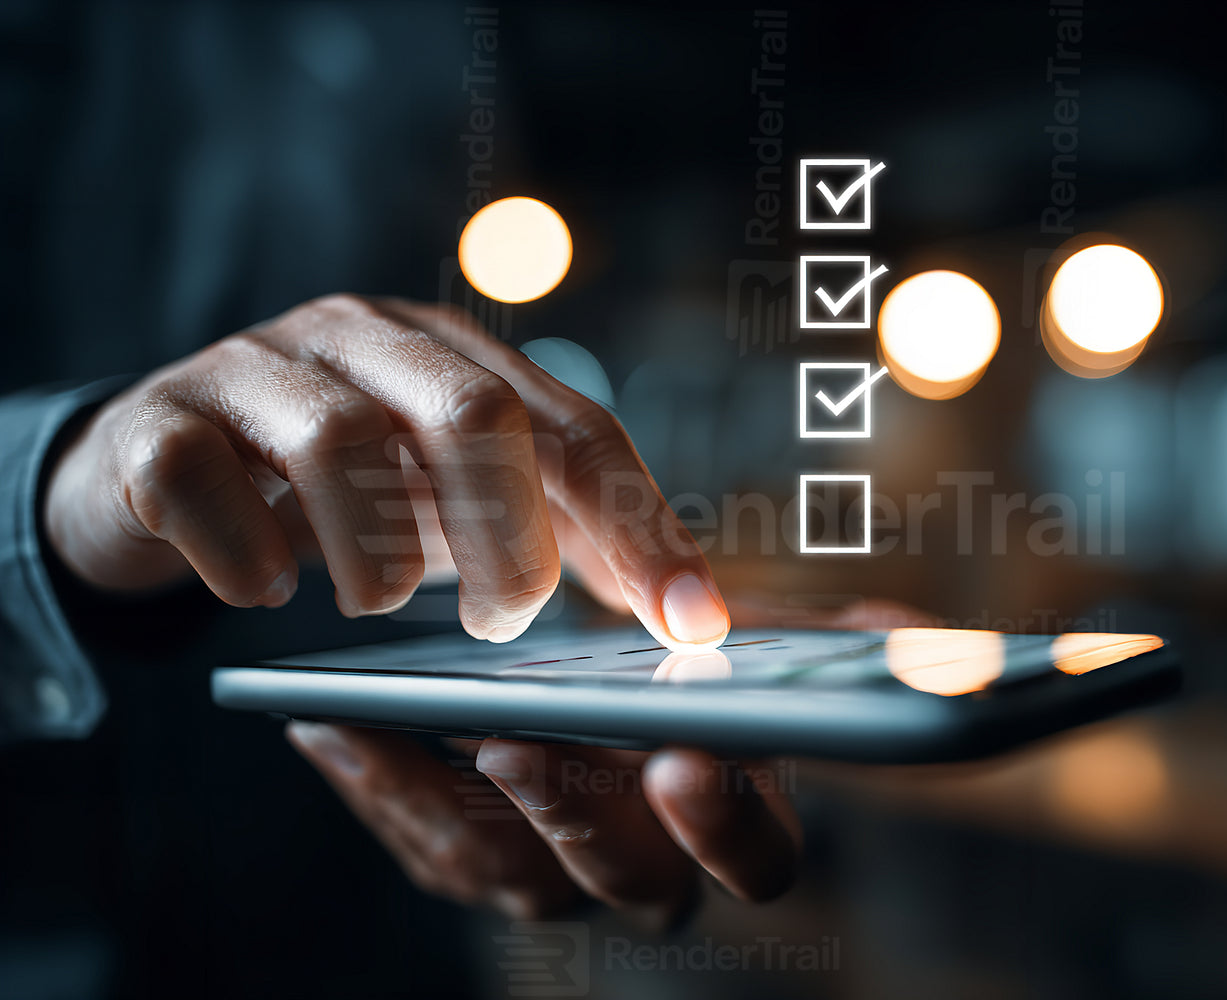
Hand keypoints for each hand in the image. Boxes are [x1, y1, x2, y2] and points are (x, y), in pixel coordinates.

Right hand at [43, 294, 728, 648]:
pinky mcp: (159, 423)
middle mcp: (367, 340)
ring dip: (377, 557)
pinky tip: (265, 593)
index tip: (694, 622)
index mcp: (458, 356)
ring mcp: (257, 370)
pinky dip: (245, 554)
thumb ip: (560, 531)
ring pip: (340, 442)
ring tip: (376, 603)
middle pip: (475, 414)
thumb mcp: (459, 500)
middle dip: (512, 538)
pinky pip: (200, 479)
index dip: (642, 526)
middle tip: (504, 622)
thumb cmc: (343, 487)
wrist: (165, 463)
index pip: (577, 430)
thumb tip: (680, 607)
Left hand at [283, 600, 934, 920]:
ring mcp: (552, 872)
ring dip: (463, 803)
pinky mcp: (467, 854)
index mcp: (733, 821)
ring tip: (414, 726)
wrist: (589, 680)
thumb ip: (828, 646)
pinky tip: (329, 721)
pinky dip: (376, 782)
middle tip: (528, 740)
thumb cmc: (682, 662)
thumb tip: (911, 639)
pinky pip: (421, 840)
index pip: (759, 864)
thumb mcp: (755, 641)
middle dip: (578, 814)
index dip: (730, 825)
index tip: (689, 757)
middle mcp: (647, 866)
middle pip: (626, 877)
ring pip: (511, 870)